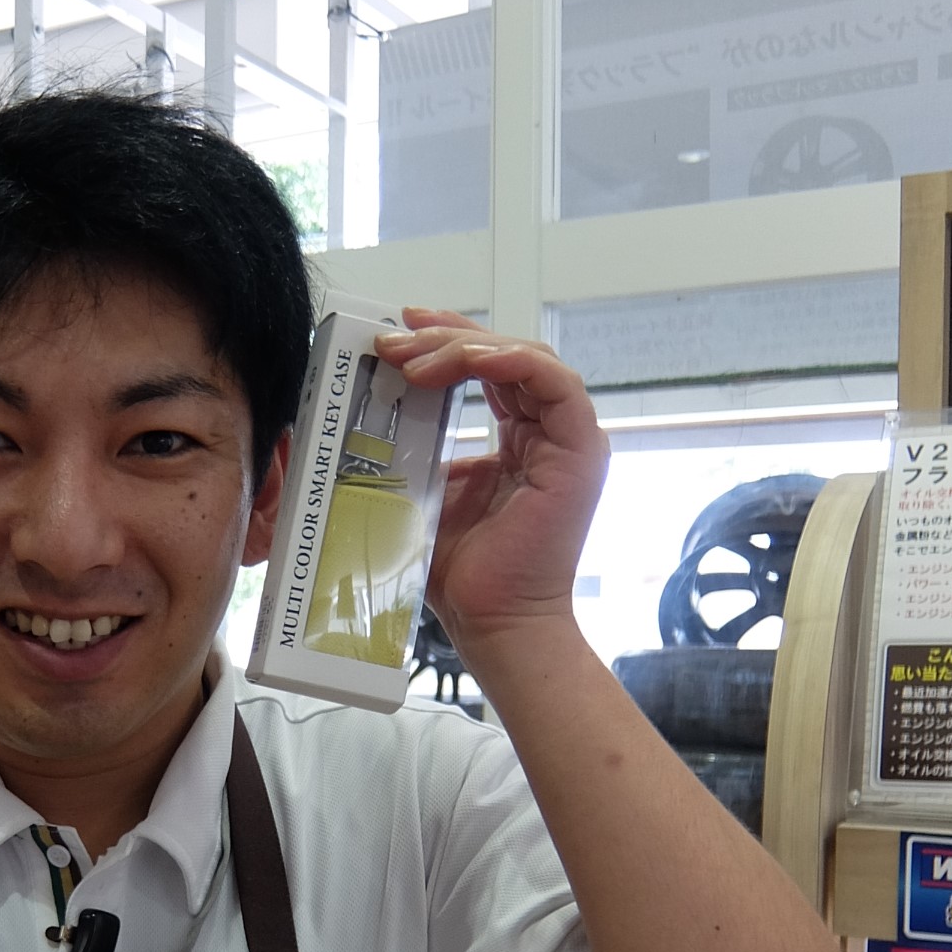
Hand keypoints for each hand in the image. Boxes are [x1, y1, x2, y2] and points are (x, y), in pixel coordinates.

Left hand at [373, 307, 607, 666]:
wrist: (491, 619)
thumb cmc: (461, 571)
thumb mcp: (427, 490)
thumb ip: (418, 448)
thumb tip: (371, 413)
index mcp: (520, 440)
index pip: (487, 369)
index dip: (444, 342)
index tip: (396, 331)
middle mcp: (548, 433)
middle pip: (505, 355)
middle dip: (444, 338)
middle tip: (394, 339)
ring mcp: (568, 440)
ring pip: (525, 358)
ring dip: (466, 348)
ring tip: (414, 357)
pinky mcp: (580, 450)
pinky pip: (553, 382)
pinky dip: (510, 361)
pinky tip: (468, 359)